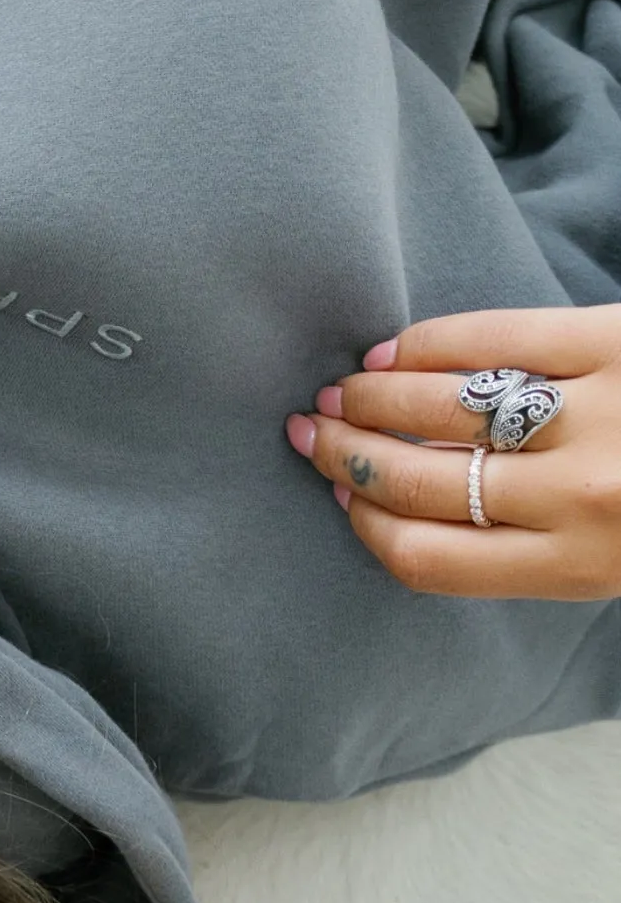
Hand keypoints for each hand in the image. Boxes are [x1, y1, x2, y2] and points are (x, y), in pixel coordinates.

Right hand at [292, 307, 620, 597]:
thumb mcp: (610, 558)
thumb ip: (533, 545)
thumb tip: (411, 504)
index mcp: (579, 565)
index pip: (427, 556)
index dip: (364, 520)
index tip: (340, 490)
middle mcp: (582, 495)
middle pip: (417, 479)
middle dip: (344, 452)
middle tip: (312, 429)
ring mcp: (600, 416)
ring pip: (442, 407)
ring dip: (371, 397)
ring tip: (345, 390)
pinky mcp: (615, 342)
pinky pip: (492, 337)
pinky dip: (426, 344)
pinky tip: (394, 352)